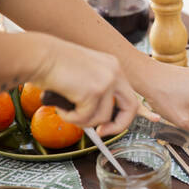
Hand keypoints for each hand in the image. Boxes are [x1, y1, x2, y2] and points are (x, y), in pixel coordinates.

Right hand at [31, 33, 158, 135]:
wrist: (37, 55)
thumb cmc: (52, 66)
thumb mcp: (84, 76)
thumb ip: (97, 92)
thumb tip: (102, 119)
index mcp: (113, 67)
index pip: (132, 94)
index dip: (142, 110)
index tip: (151, 118)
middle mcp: (114, 73)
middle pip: (130, 108)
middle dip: (118, 126)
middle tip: (101, 132)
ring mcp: (106, 82)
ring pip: (103, 118)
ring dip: (82, 121)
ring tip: (66, 109)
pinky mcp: (93, 92)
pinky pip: (85, 118)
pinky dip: (70, 118)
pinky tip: (61, 106)